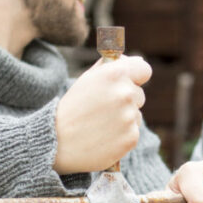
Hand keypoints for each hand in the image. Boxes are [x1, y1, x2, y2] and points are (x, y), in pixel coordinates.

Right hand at [52, 55, 151, 173]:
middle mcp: (125, 93)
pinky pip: (134, 131)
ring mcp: (129, 116)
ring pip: (136, 114)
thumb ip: (110, 67)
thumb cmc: (73, 108)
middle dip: (126, 100)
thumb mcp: (87, 80)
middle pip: (140, 94)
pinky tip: (104, 136)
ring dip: (124, 118)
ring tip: (100, 123)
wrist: (57, 141)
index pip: (144, 69)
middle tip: (103, 109)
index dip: (137, 76)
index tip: (131, 82)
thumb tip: (133, 60)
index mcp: (114, 74)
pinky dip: (122, 135)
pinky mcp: (131, 137)